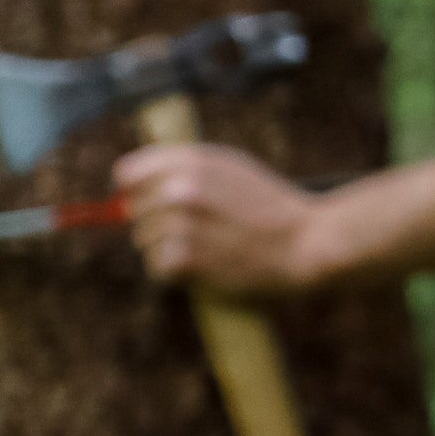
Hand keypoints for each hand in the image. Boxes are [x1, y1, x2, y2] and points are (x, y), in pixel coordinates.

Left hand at [117, 142, 333, 297]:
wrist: (307, 243)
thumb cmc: (272, 207)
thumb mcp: (233, 168)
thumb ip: (184, 168)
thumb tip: (129, 183)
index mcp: (192, 161)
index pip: (127, 173)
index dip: (135, 189)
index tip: (148, 201)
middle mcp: (181, 189)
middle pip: (133, 211)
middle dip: (156, 222)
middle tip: (196, 233)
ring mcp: (181, 224)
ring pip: (144, 241)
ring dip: (167, 250)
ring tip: (207, 250)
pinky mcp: (185, 258)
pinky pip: (157, 268)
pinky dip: (177, 273)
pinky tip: (205, 267)